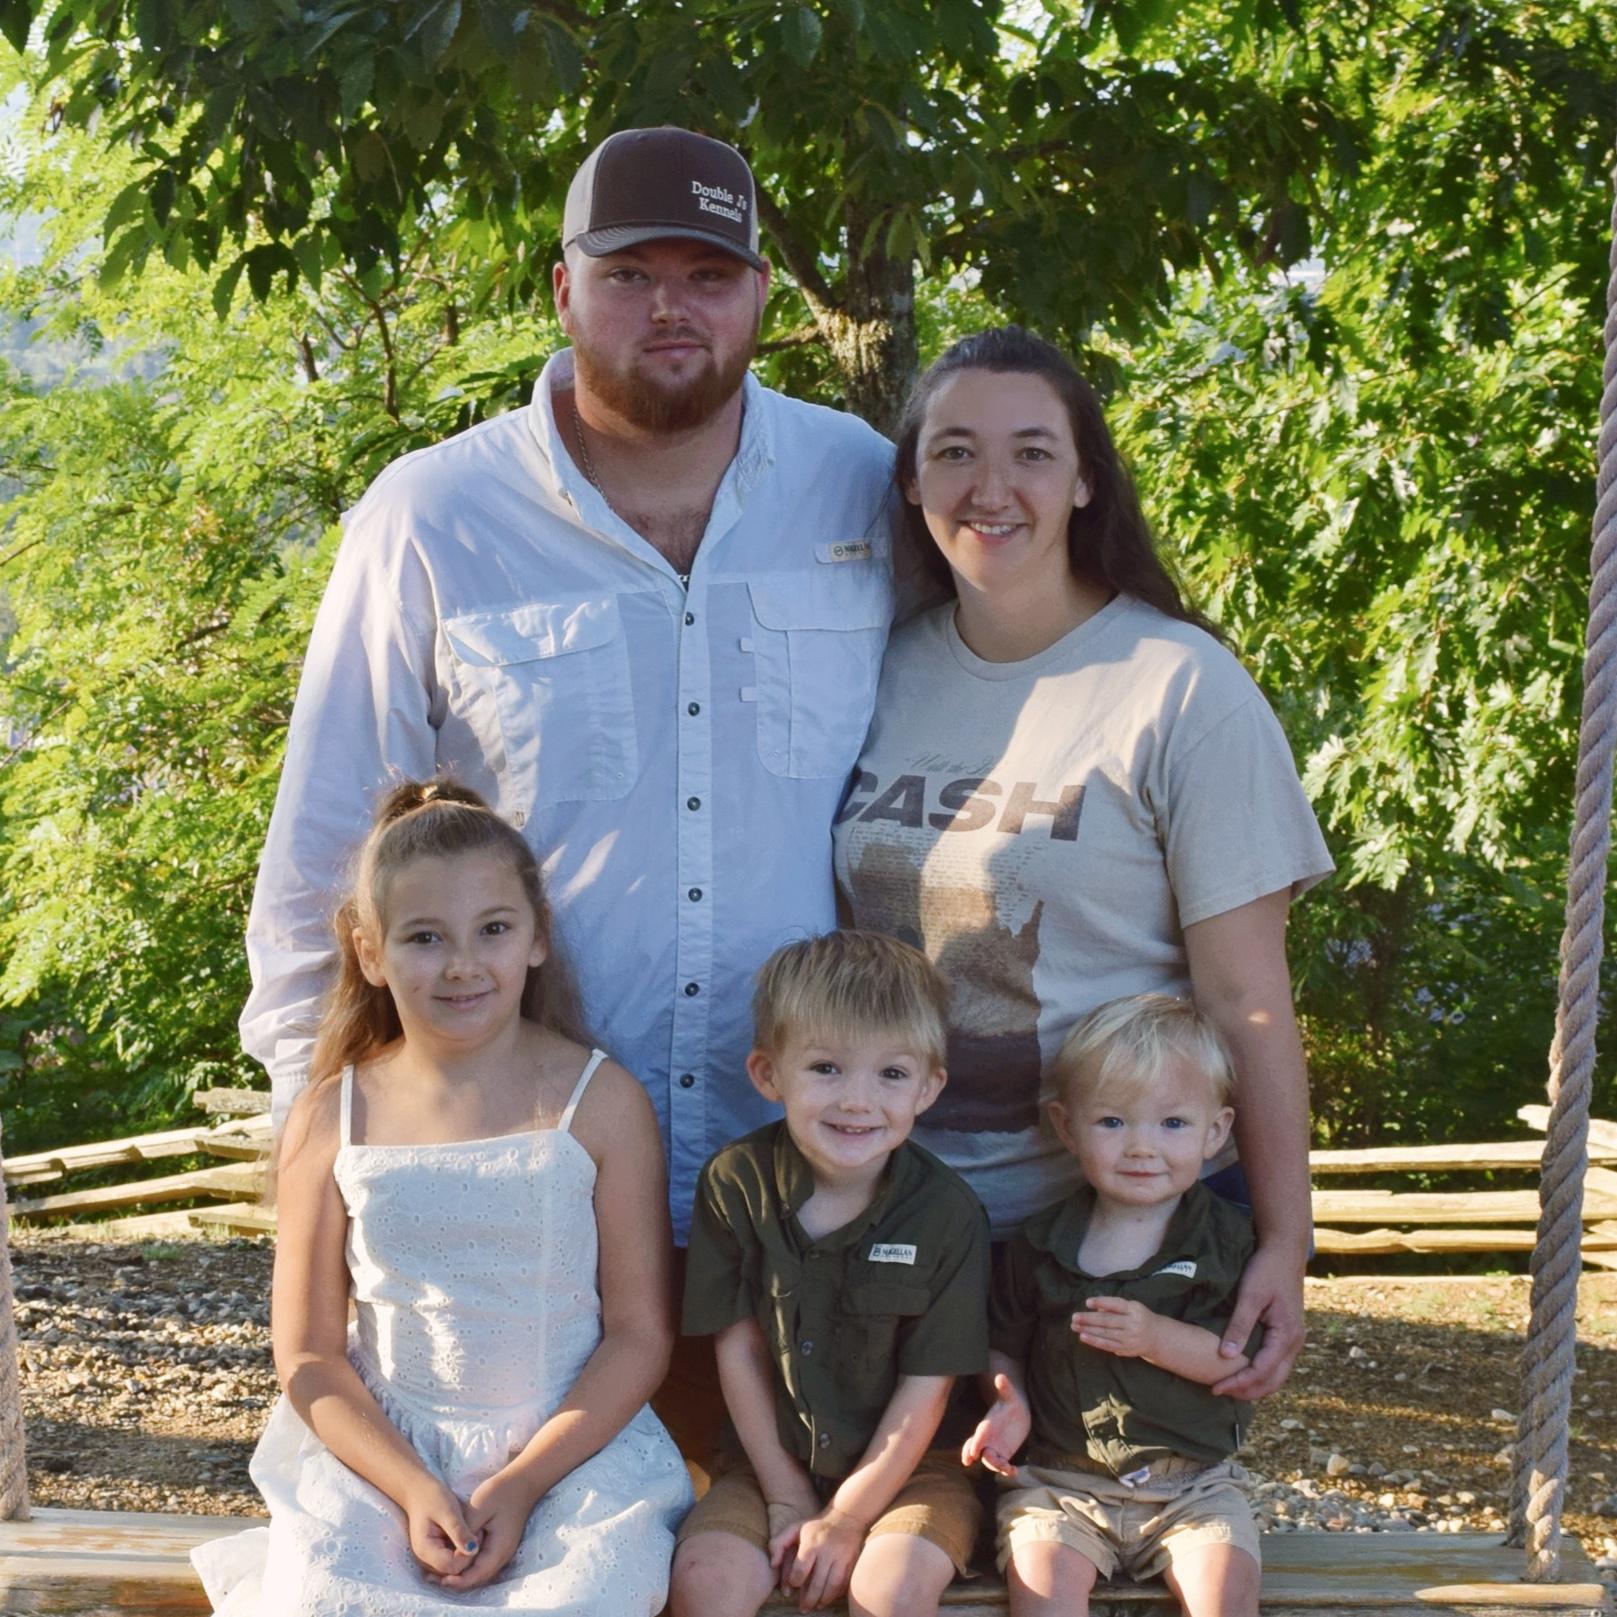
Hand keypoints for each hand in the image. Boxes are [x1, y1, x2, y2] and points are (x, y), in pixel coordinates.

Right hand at [402, 1475, 477, 1579]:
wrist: (418, 1491)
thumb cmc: (433, 1497)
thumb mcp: (448, 1512)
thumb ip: (459, 1532)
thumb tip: (473, 1551)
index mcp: (425, 1551)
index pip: (452, 1567)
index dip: (468, 1555)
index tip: (478, 1533)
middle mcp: (425, 1560)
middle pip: (453, 1571)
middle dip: (468, 1555)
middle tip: (478, 1531)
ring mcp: (429, 1559)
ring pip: (453, 1568)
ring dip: (466, 1553)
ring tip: (473, 1531)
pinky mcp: (435, 1555)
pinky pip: (451, 1560)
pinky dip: (461, 1551)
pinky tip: (466, 1535)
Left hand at [435, 1470, 540, 1590]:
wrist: (521, 1482)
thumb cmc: (499, 1493)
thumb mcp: (478, 1509)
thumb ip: (465, 1532)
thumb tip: (453, 1553)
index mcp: (499, 1549)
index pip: (477, 1575)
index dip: (458, 1581)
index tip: (440, 1579)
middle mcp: (503, 1555)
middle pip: (478, 1578)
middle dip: (457, 1581)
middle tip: (434, 1579)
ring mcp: (502, 1551)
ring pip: (480, 1572)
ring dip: (462, 1574)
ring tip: (440, 1573)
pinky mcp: (499, 1546)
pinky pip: (482, 1563)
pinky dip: (468, 1565)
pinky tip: (455, 1559)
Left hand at [781, 1504, 863, 1610]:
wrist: (845, 1517)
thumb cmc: (815, 1526)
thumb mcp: (794, 1528)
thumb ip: (778, 1544)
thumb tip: (773, 1565)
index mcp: (812, 1543)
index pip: (801, 1568)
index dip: (795, 1580)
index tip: (794, 1584)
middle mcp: (828, 1550)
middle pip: (818, 1581)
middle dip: (809, 1599)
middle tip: (803, 1608)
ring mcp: (842, 1557)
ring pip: (833, 1585)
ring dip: (824, 1600)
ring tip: (816, 1606)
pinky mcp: (853, 1562)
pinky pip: (845, 1583)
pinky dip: (836, 1594)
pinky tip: (828, 1598)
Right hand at [961, 1372, 1029, 1476]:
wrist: (1017, 1412)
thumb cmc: (1010, 1402)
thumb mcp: (1009, 1395)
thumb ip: (1005, 1388)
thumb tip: (1000, 1376)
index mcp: (987, 1425)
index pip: (978, 1435)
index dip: (975, 1443)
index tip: (972, 1453)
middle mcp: (987, 1438)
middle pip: (977, 1450)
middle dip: (976, 1455)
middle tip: (977, 1460)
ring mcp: (994, 1447)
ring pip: (989, 1460)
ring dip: (995, 1466)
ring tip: (1008, 1468)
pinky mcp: (1003, 1454)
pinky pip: (1001, 1465)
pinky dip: (1005, 1470)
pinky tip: (1015, 1470)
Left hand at [1073, 1296, 1157, 1358]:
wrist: (1156, 1337)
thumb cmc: (1139, 1317)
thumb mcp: (1132, 1307)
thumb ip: (1114, 1307)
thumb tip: (1095, 1308)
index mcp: (1134, 1309)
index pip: (1116, 1304)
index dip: (1102, 1303)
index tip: (1087, 1302)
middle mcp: (1133, 1324)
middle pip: (1108, 1321)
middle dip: (1089, 1319)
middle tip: (1074, 1317)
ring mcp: (1129, 1338)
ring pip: (1106, 1334)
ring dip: (1088, 1330)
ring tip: (1075, 1326)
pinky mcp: (1126, 1349)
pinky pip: (1108, 1345)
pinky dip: (1094, 1341)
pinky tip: (1083, 1337)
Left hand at [1211, 1239, 1305, 1399]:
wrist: (1285, 1250)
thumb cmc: (1267, 1269)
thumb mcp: (1251, 1295)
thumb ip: (1240, 1325)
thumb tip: (1226, 1356)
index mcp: (1287, 1335)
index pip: (1261, 1372)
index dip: (1238, 1383)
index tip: (1215, 1388)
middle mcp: (1295, 1343)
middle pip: (1272, 1381)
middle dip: (1247, 1391)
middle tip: (1218, 1391)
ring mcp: (1294, 1339)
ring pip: (1277, 1375)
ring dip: (1254, 1385)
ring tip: (1228, 1386)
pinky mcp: (1288, 1333)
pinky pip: (1276, 1363)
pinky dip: (1260, 1374)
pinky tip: (1243, 1371)